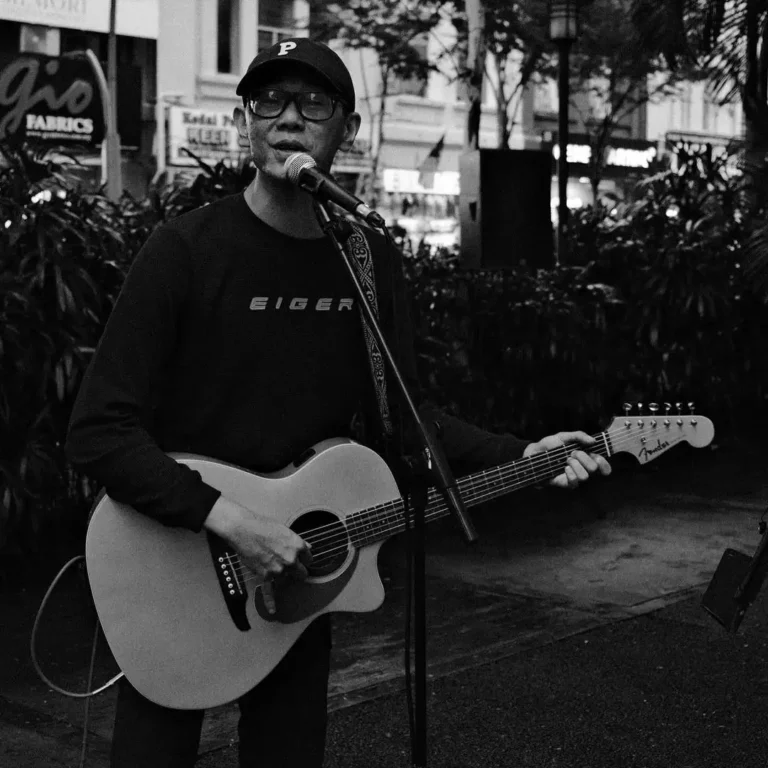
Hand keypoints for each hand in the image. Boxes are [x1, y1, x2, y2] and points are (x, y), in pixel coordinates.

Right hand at [204, 496, 312, 613]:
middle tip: (292, 568)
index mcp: (297, 546)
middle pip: (301, 573)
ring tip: (272, 565)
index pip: (309, 559)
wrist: (243, 529)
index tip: (300, 559)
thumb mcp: (285, 530)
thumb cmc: (262, 526)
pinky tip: (273, 610)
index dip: (303, 558)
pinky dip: (271, 602)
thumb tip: (307, 547)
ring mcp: (278, 569)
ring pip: (286, 579)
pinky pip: (269, 592)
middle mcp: (290, 560)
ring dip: (282, 576)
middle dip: (298, 571)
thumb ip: (297, 542)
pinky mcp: (265, 575)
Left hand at [523, 430, 610, 489]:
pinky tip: (563, 468)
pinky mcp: (567, 484)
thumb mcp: (563, 436)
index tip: (596, 455)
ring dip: (575, 465)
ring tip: (566, 460)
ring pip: (585, 476)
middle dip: (583, 457)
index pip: (604, 467)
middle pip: (594, 468)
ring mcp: (575, 477)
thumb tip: (593, 441)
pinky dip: (570, 473)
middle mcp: (583, 469)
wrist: (534, 455)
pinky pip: (574, 482)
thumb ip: (579, 435)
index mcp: (586, 458)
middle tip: (572, 453)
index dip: (604, 464)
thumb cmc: (549, 446)